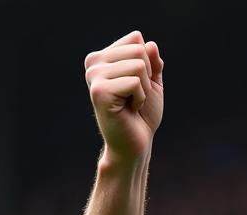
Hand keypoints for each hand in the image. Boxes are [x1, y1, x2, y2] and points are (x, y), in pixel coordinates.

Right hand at [84, 30, 163, 163]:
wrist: (136, 144)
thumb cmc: (143, 115)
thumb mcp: (152, 83)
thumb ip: (153, 61)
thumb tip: (150, 43)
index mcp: (103, 57)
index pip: (136, 38)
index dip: (147, 64)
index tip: (137, 85)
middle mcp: (94, 63)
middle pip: (139, 49)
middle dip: (147, 77)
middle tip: (135, 97)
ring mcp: (94, 76)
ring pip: (138, 65)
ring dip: (144, 89)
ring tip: (132, 103)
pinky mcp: (100, 91)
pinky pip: (134, 82)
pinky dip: (140, 98)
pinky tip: (129, 109)